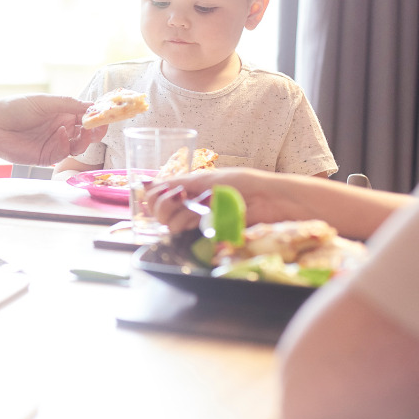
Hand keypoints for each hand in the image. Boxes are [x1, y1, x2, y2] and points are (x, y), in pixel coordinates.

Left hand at [0, 94, 106, 165]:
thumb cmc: (16, 108)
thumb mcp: (46, 101)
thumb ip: (70, 104)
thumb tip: (93, 106)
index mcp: (61, 112)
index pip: (85, 115)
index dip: (96, 116)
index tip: (106, 115)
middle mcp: (60, 128)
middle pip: (86, 132)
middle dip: (95, 131)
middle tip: (99, 128)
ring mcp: (54, 143)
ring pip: (78, 145)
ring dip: (84, 139)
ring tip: (84, 132)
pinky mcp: (47, 157)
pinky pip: (64, 154)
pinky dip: (65, 144)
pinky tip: (60, 134)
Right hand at [145, 167, 307, 234]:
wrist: (272, 200)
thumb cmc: (244, 183)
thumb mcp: (208, 178)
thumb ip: (178, 182)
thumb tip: (147, 183)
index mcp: (188, 191)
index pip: (156, 198)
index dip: (156, 196)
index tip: (170, 190)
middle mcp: (189, 209)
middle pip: (159, 215)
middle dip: (167, 205)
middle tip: (184, 197)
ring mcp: (199, 225)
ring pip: (171, 227)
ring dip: (184, 214)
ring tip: (205, 204)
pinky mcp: (210, 239)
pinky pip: (189, 239)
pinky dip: (193, 227)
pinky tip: (206, 218)